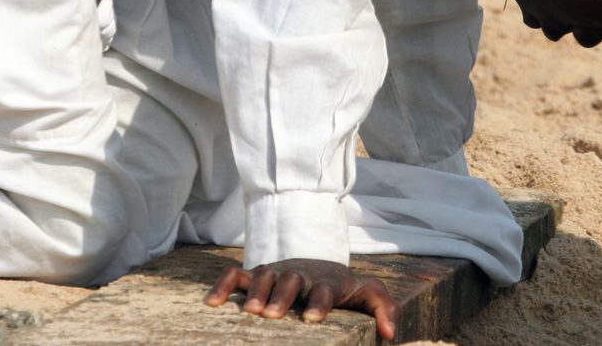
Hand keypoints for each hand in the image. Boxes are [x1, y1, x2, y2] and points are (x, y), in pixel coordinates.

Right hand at [205, 258, 400, 339]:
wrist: (322, 266)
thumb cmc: (345, 288)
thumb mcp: (369, 294)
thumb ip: (385, 309)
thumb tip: (390, 334)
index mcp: (327, 281)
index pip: (325, 288)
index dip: (320, 301)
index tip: (313, 318)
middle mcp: (301, 274)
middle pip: (291, 280)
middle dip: (283, 296)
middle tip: (274, 315)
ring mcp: (277, 273)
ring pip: (264, 275)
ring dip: (257, 292)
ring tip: (250, 313)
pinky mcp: (258, 275)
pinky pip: (237, 275)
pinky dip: (224, 285)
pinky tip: (212, 303)